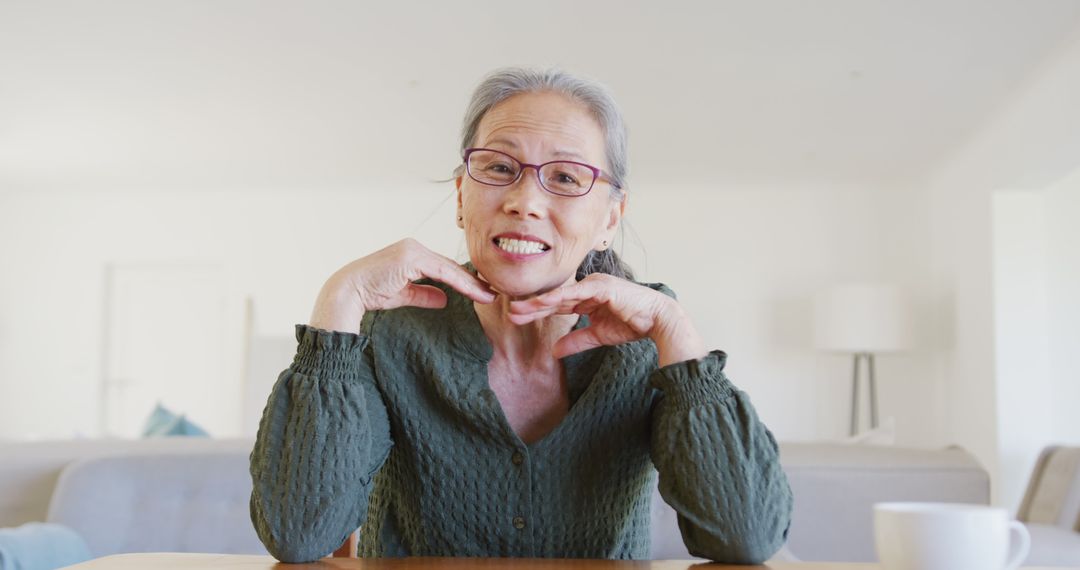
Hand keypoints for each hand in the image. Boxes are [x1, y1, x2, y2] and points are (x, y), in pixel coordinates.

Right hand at [309, 238, 495, 333]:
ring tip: (490, 295)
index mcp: (412, 253)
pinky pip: (442, 272)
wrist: (348, 292)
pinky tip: (475, 292)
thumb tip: (444, 299)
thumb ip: (424, 294)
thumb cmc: (370, 293)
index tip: (482, 292)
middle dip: (473, 280)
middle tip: (494, 292)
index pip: (444, 267)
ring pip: (450, 268)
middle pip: (451, 266)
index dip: (464, 280)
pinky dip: (460, 283)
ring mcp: (413, 250)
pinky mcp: (411, 257)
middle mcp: (414, 247)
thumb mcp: (403, 295)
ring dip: (472, 283)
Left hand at [507, 274, 706, 366]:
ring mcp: (593, 285)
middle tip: (509, 312)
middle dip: (531, 306)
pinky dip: (558, 297)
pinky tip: (542, 302)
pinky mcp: (601, 286)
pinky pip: (575, 293)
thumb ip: (576, 341)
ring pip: (560, 294)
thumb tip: (554, 352)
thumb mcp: (598, 336)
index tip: (516, 317)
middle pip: (554, 298)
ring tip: (518, 309)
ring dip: (539, 302)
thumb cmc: (632, 324)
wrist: (657, 320)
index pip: (556, 305)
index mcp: (586, 298)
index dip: (536, 311)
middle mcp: (587, 288)